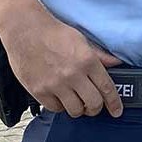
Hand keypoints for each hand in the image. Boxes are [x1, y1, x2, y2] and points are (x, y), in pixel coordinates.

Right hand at [0, 4, 122, 117]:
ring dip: (78, 109)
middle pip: (93, 103)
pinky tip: (61, 98)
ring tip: (77, 102)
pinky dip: (60, 106)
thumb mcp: (82, 40)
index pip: (107, 88)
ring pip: (75, 110)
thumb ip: (100, 56)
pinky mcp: (39, 91)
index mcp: (87, 61)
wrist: (25, 30)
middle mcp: (73, 75)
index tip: (116, 111)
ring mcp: (55, 84)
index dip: (114, 103)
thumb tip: (116, 63)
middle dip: (96, 108)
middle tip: (93, 106)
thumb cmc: (54, 33)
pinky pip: (55, 108)